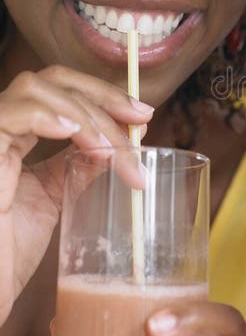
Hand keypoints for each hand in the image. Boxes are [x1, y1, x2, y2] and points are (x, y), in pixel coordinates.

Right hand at [0, 65, 151, 324]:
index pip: (59, 89)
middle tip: (141, 119)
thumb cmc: (5, 255)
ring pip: (36, 89)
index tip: (143, 116)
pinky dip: (47, 115)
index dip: (103, 94)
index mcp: (14, 136)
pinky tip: (74, 133)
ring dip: (86, 114)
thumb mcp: (52, 200)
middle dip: (103, 95)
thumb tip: (116, 146)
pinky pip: (10, 115)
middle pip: (52, 79)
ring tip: (111, 148)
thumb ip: (76, 168)